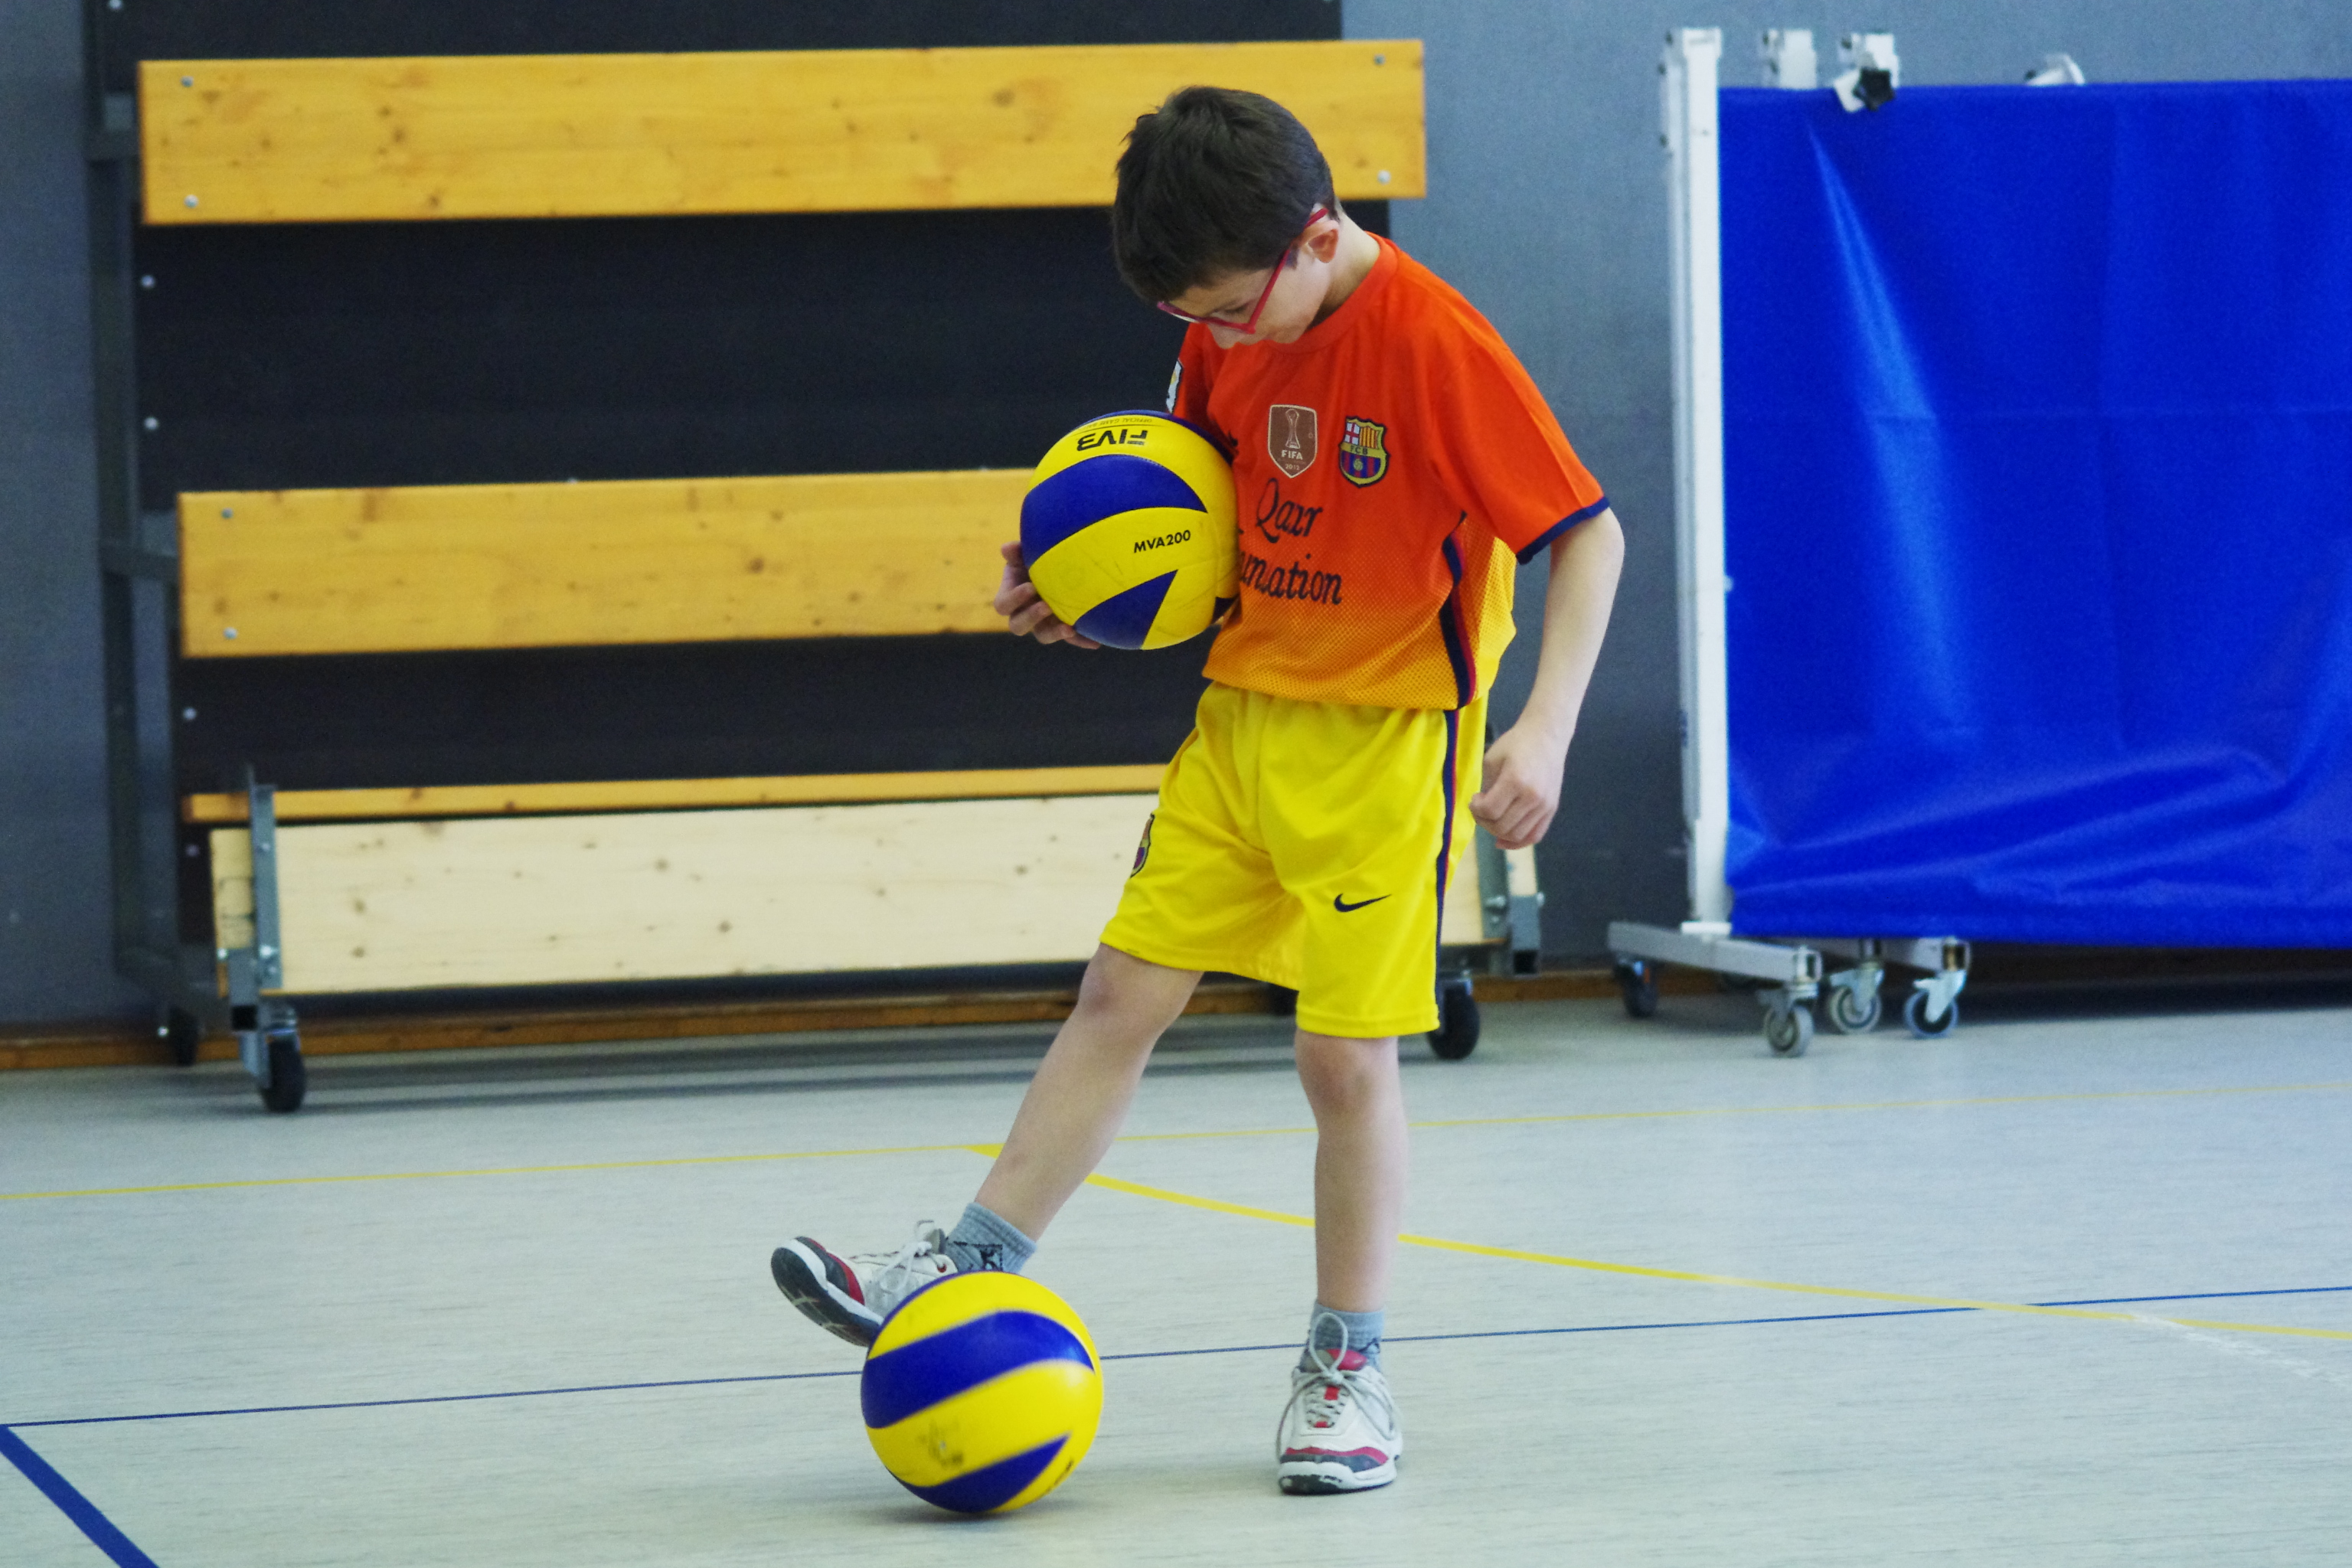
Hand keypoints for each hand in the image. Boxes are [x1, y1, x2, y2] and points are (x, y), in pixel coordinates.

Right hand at [994, 540, 1099, 648]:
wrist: (1060, 567)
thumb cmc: (1037, 559)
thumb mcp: (1026, 554)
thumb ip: (1016, 552)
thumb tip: (1006, 548)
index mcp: (1011, 597)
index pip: (1003, 605)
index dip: (1014, 599)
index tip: (1030, 587)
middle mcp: (1024, 614)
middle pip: (1018, 626)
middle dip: (1032, 617)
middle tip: (1046, 606)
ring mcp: (1044, 624)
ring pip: (1043, 636)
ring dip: (1054, 633)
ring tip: (1068, 628)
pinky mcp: (1063, 628)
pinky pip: (1071, 639)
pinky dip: (1082, 640)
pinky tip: (1095, 642)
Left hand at [1470, 723, 1568, 849]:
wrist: (1546, 736)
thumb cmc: (1515, 743)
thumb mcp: (1492, 760)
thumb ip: (1486, 787)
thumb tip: (1482, 810)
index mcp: (1516, 780)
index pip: (1490, 810)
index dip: (1475, 809)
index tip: (1474, 798)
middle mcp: (1533, 796)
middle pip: (1502, 826)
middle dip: (1484, 821)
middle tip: (1480, 809)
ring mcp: (1545, 805)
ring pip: (1516, 835)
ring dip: (1498, 832)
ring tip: (1492, 818)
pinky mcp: (1552, 809)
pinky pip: (1534, 836)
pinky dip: (1518, 842)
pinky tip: (1503, 840)